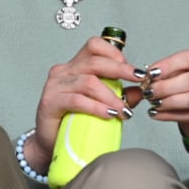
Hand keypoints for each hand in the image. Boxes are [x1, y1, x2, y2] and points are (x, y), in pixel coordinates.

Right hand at [30, 36, 133, 170]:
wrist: (50, 142)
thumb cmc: (72, 122)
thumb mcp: (101, 104)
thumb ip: (119, 95)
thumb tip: (139, 91)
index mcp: (75, 67)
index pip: (94, 46)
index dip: (114, 53)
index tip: (130, 69)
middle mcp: (64, 71)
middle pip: (94, 61)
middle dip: (120, 70)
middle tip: (138, 79)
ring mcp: (55, 85)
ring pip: (88, 82)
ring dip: (111, 96)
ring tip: (123, 109)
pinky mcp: (50, 102)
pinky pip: (77, 100)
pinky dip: (96, 107)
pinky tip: (108, 114)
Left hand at [129, 48, 188, 141]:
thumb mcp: (179, 73)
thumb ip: (166, 73)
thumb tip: (147, 76)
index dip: (168, 65)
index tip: (151, 73)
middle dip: (167, 86)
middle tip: (149, 90)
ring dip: (170, 101)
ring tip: (154, 102)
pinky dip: (169, 115)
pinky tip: (156, 113)